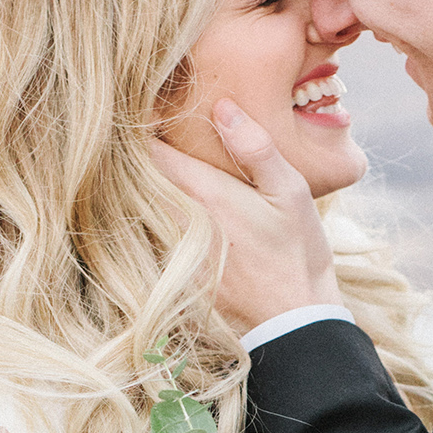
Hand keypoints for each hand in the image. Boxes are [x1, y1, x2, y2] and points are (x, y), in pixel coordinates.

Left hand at [158, 100, 340, 333]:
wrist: (293, 327)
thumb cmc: (297, 256)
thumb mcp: (291, 194)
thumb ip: (256, 147)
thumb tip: (222, 106)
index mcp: (203, 193)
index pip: (147, 148)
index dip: (140, 125)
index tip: (143, 110)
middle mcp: (176, 221)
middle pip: (135, 178)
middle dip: (136, 156)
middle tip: (140, 134)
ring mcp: (168, 252)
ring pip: (137, 210)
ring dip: (140, 191)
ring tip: (146, 172)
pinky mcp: (170, 278)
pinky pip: (147, 241)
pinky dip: (148, 224)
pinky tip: (163, 218)